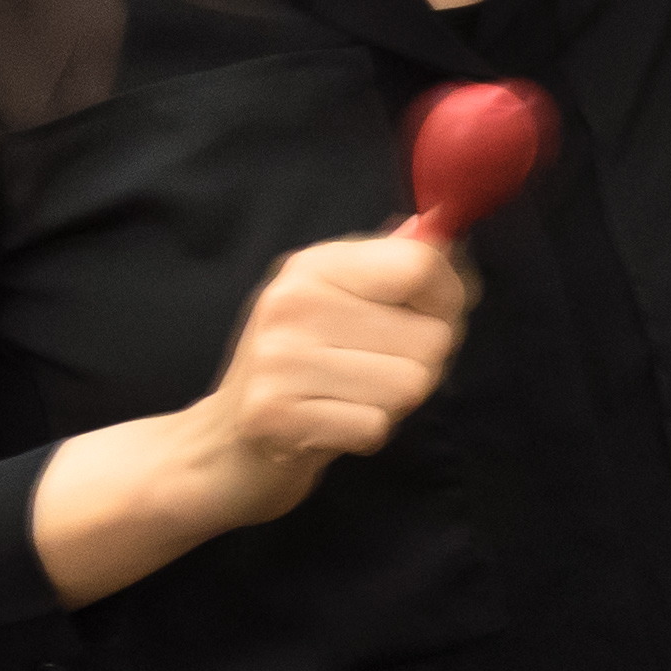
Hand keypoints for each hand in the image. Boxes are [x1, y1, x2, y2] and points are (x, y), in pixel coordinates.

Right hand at [33, 231, 475, 605]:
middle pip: (432, 337)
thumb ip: (398, 266)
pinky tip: (328, 424)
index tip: (427, 317)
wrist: (222, 443)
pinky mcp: (274, 413)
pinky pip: (375, 426)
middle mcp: (292, 301)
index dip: (447, 299)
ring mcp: (278, 357)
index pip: (420, 264)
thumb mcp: (343, 302)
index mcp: (314, 266)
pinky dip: (364, 434)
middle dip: (421, 364)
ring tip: (346, 397)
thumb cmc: (301, 369)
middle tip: (369, 371)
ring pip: (411, 385)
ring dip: (392, 402)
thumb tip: (441, 227)